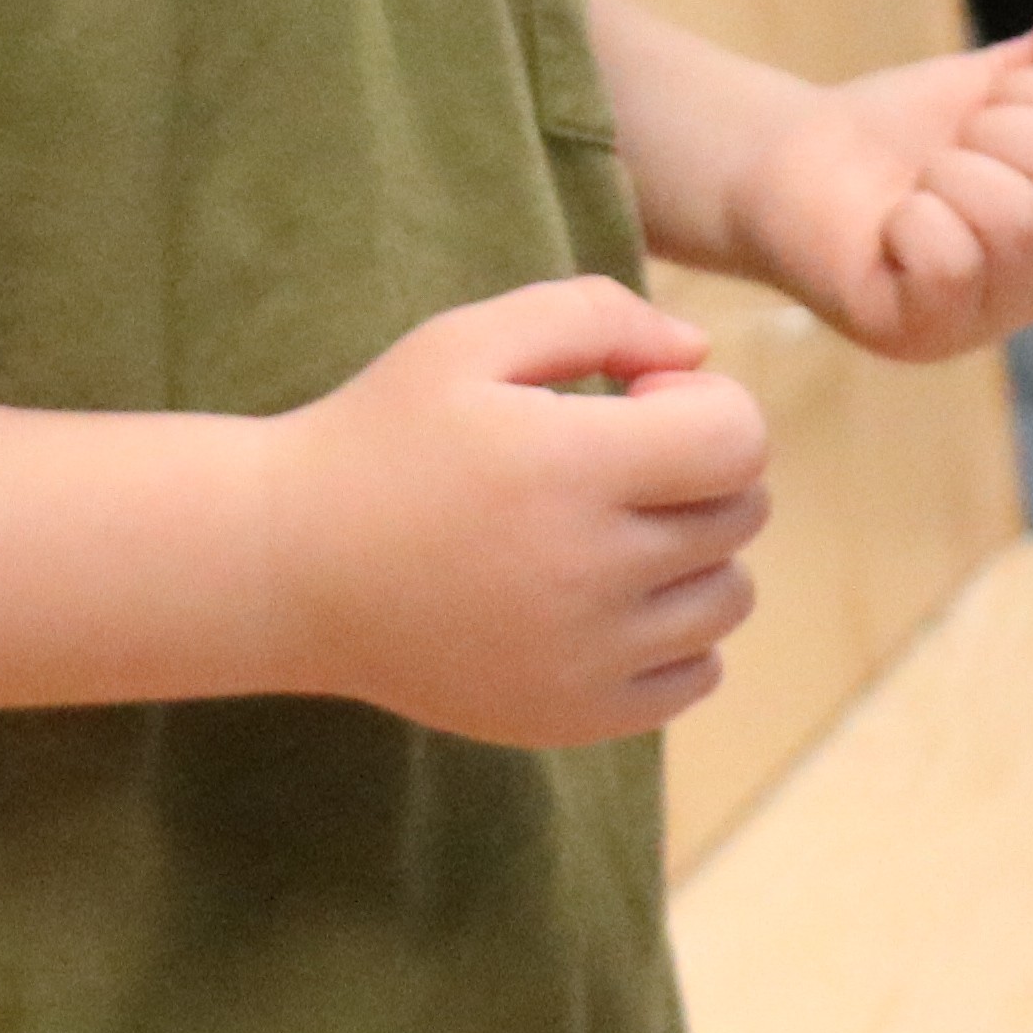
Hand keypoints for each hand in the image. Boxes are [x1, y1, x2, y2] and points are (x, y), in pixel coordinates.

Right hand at [255, 279, 768, 748]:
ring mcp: (588, 658)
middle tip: (609, 458)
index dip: (700, 404)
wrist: (290, 567)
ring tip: (606, 527)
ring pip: (729, 597)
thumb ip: (595, 316)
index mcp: (568, 467)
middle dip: (698, 468)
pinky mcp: (577, 716)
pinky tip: (599, 595)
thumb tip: (699, 352)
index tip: (630, 401)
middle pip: (742, 514)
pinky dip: (675, 632)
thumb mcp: (466, 340)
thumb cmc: (382, 437)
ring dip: (694, 552)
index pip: (738, 439)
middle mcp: (591, 572)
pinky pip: (698, 673)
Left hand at [731, 6, 1032, 362]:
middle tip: (941, 154)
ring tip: (915, 192)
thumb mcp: (985, 83)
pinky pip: (950, 263)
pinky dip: (909, 224)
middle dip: (987, 128)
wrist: (789, 162)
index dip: (1019, 86)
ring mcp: (991, 315)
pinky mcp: (922, 333)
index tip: (977, 112)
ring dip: (945, 175)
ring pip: (1017, 216)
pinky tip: (889, 232)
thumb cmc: (896, 133)